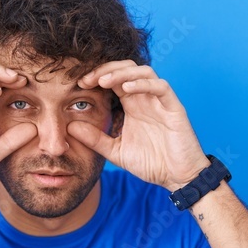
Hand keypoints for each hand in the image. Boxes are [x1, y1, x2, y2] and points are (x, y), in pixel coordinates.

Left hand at [68, 61, 209, 191]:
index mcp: (132, 105)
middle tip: (87, 79)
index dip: (96, 77)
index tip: (78, 84)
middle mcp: (145, 98)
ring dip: (122, 72)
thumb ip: (95, 139)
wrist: (177, 178)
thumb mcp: (116, 151)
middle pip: (126, 69)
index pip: (113, 80)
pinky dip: (143, 83)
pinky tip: (127, 88)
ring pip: (143, 71)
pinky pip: (160, 87)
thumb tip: (70, 126)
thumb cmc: (151, 164)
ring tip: (104, 81)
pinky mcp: (174, 108)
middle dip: (105, 69)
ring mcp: (160, 101)